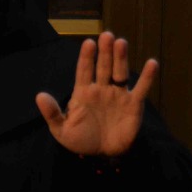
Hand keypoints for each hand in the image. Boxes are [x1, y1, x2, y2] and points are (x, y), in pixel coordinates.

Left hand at [35, 32, 156, 157]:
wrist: (102, 156)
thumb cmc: (80, 141)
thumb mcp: (61, 130)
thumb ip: (52, 113)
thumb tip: (39, 96)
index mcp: (83, 93)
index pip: (84, 71)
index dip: (86, 57)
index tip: (88, 43)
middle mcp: (101, 90)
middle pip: (103, 67)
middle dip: (105, 52)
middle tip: (107, 35)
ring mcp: (118, 95)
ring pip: (120, 73)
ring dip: (121, 58)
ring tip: (121, 42)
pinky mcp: (133, 105)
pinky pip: (141, 89)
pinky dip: (147, 77)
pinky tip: (151, 63)